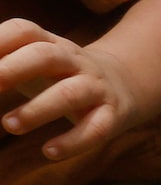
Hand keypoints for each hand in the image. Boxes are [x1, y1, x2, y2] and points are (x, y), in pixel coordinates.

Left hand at [0, 19, 156, 162]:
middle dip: (15, 69)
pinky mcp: (113, 114)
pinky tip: (48, 153)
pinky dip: (74, 141)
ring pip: (71, 92)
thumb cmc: (57, 75)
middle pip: (46, 56)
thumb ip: (0, 65)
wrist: (124, 83)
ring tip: (9, 125)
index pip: (23, 32)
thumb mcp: (28, 61)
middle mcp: (74, 60)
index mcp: (48, 43)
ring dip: (39, 109)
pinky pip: (97, 127)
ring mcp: (95, 86)